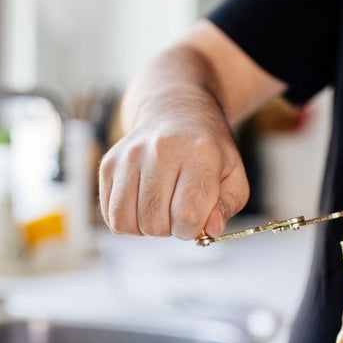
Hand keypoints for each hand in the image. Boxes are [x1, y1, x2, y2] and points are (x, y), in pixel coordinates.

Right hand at [99, 89, 248, 239]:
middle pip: (154, 222)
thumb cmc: (207, 152)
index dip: (191, 229)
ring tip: (160, 208)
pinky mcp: (108, 164)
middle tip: (177, 210)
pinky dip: (127, 220)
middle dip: (169, 228)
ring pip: (126, 222)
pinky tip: (143, 205)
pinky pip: (111, 215)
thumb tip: (210, 230)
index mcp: (199, 153)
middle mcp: (160, 150)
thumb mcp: (234, 176)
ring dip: (146, 227)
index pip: (187, 215)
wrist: (176, 112)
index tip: (196, 219)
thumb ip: (228, 206)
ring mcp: (129, 155)